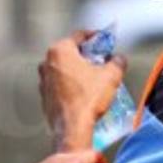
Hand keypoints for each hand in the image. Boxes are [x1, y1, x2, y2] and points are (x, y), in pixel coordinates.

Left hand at [39, 32, 127, 150]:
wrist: (72, 127)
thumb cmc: (88, 98)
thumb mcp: (111, 76)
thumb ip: (117, 62)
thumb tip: (119, 59)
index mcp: (60, 51)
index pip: (79, 36)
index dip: (95, 37)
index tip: (103, 40)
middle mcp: (47, 63)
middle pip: (70, 52)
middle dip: (86, 55)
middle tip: (101, 60)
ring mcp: (43, 80)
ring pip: (63, 68)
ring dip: (77, 70)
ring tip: (94, 77)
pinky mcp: (44, 95)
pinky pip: (59, 84)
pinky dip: (70, 84)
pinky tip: (83, 91)